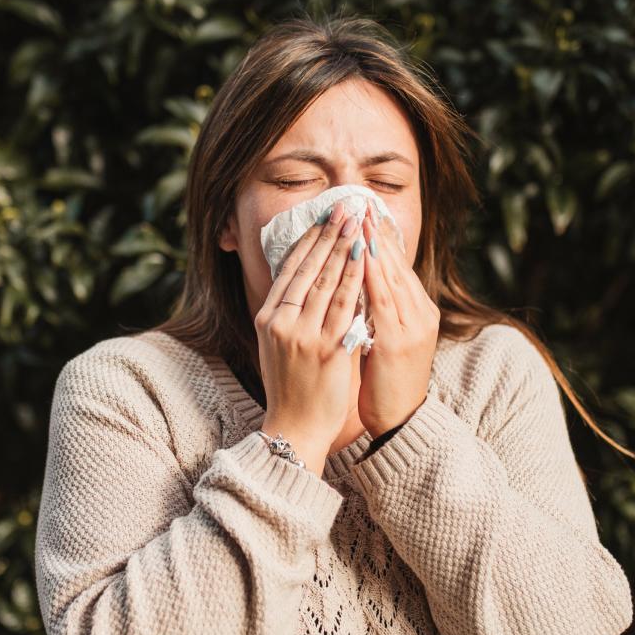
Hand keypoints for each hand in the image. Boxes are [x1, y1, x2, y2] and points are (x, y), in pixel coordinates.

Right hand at [253, 200, 368, 471]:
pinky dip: (356, 279)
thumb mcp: (279, 345)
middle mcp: (282, 322)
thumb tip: (307, 281)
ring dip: (345, 247)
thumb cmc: (292, 387)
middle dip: (329, 234)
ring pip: (327, 281)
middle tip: (346, 206)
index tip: (323, 216)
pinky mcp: (326, 348)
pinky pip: (345, 306)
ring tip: (358, 222)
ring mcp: (303, 334)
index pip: (289, 269)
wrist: (295, 427)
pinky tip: (366, 259)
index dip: (309, 239)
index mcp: (268, 318)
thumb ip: (291, 314)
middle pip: (308, 268)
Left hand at [357, 206, 439, 437]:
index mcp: (417, 312)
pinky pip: (384, 300)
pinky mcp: (399, 341)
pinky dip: (373, 275)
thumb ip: (376, 311)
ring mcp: (412, 326)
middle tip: (359, 202)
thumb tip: (355, 283)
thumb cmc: (387, 383)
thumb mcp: (384, 339)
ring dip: (374, 245)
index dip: (381, 238)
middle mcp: (420, 313)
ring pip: (392, 276)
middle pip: (397, 264)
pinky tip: (361, 255)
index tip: (364, 212)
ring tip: (360, 218)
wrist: (400, 422)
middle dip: (377, 233)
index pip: (398, 266)